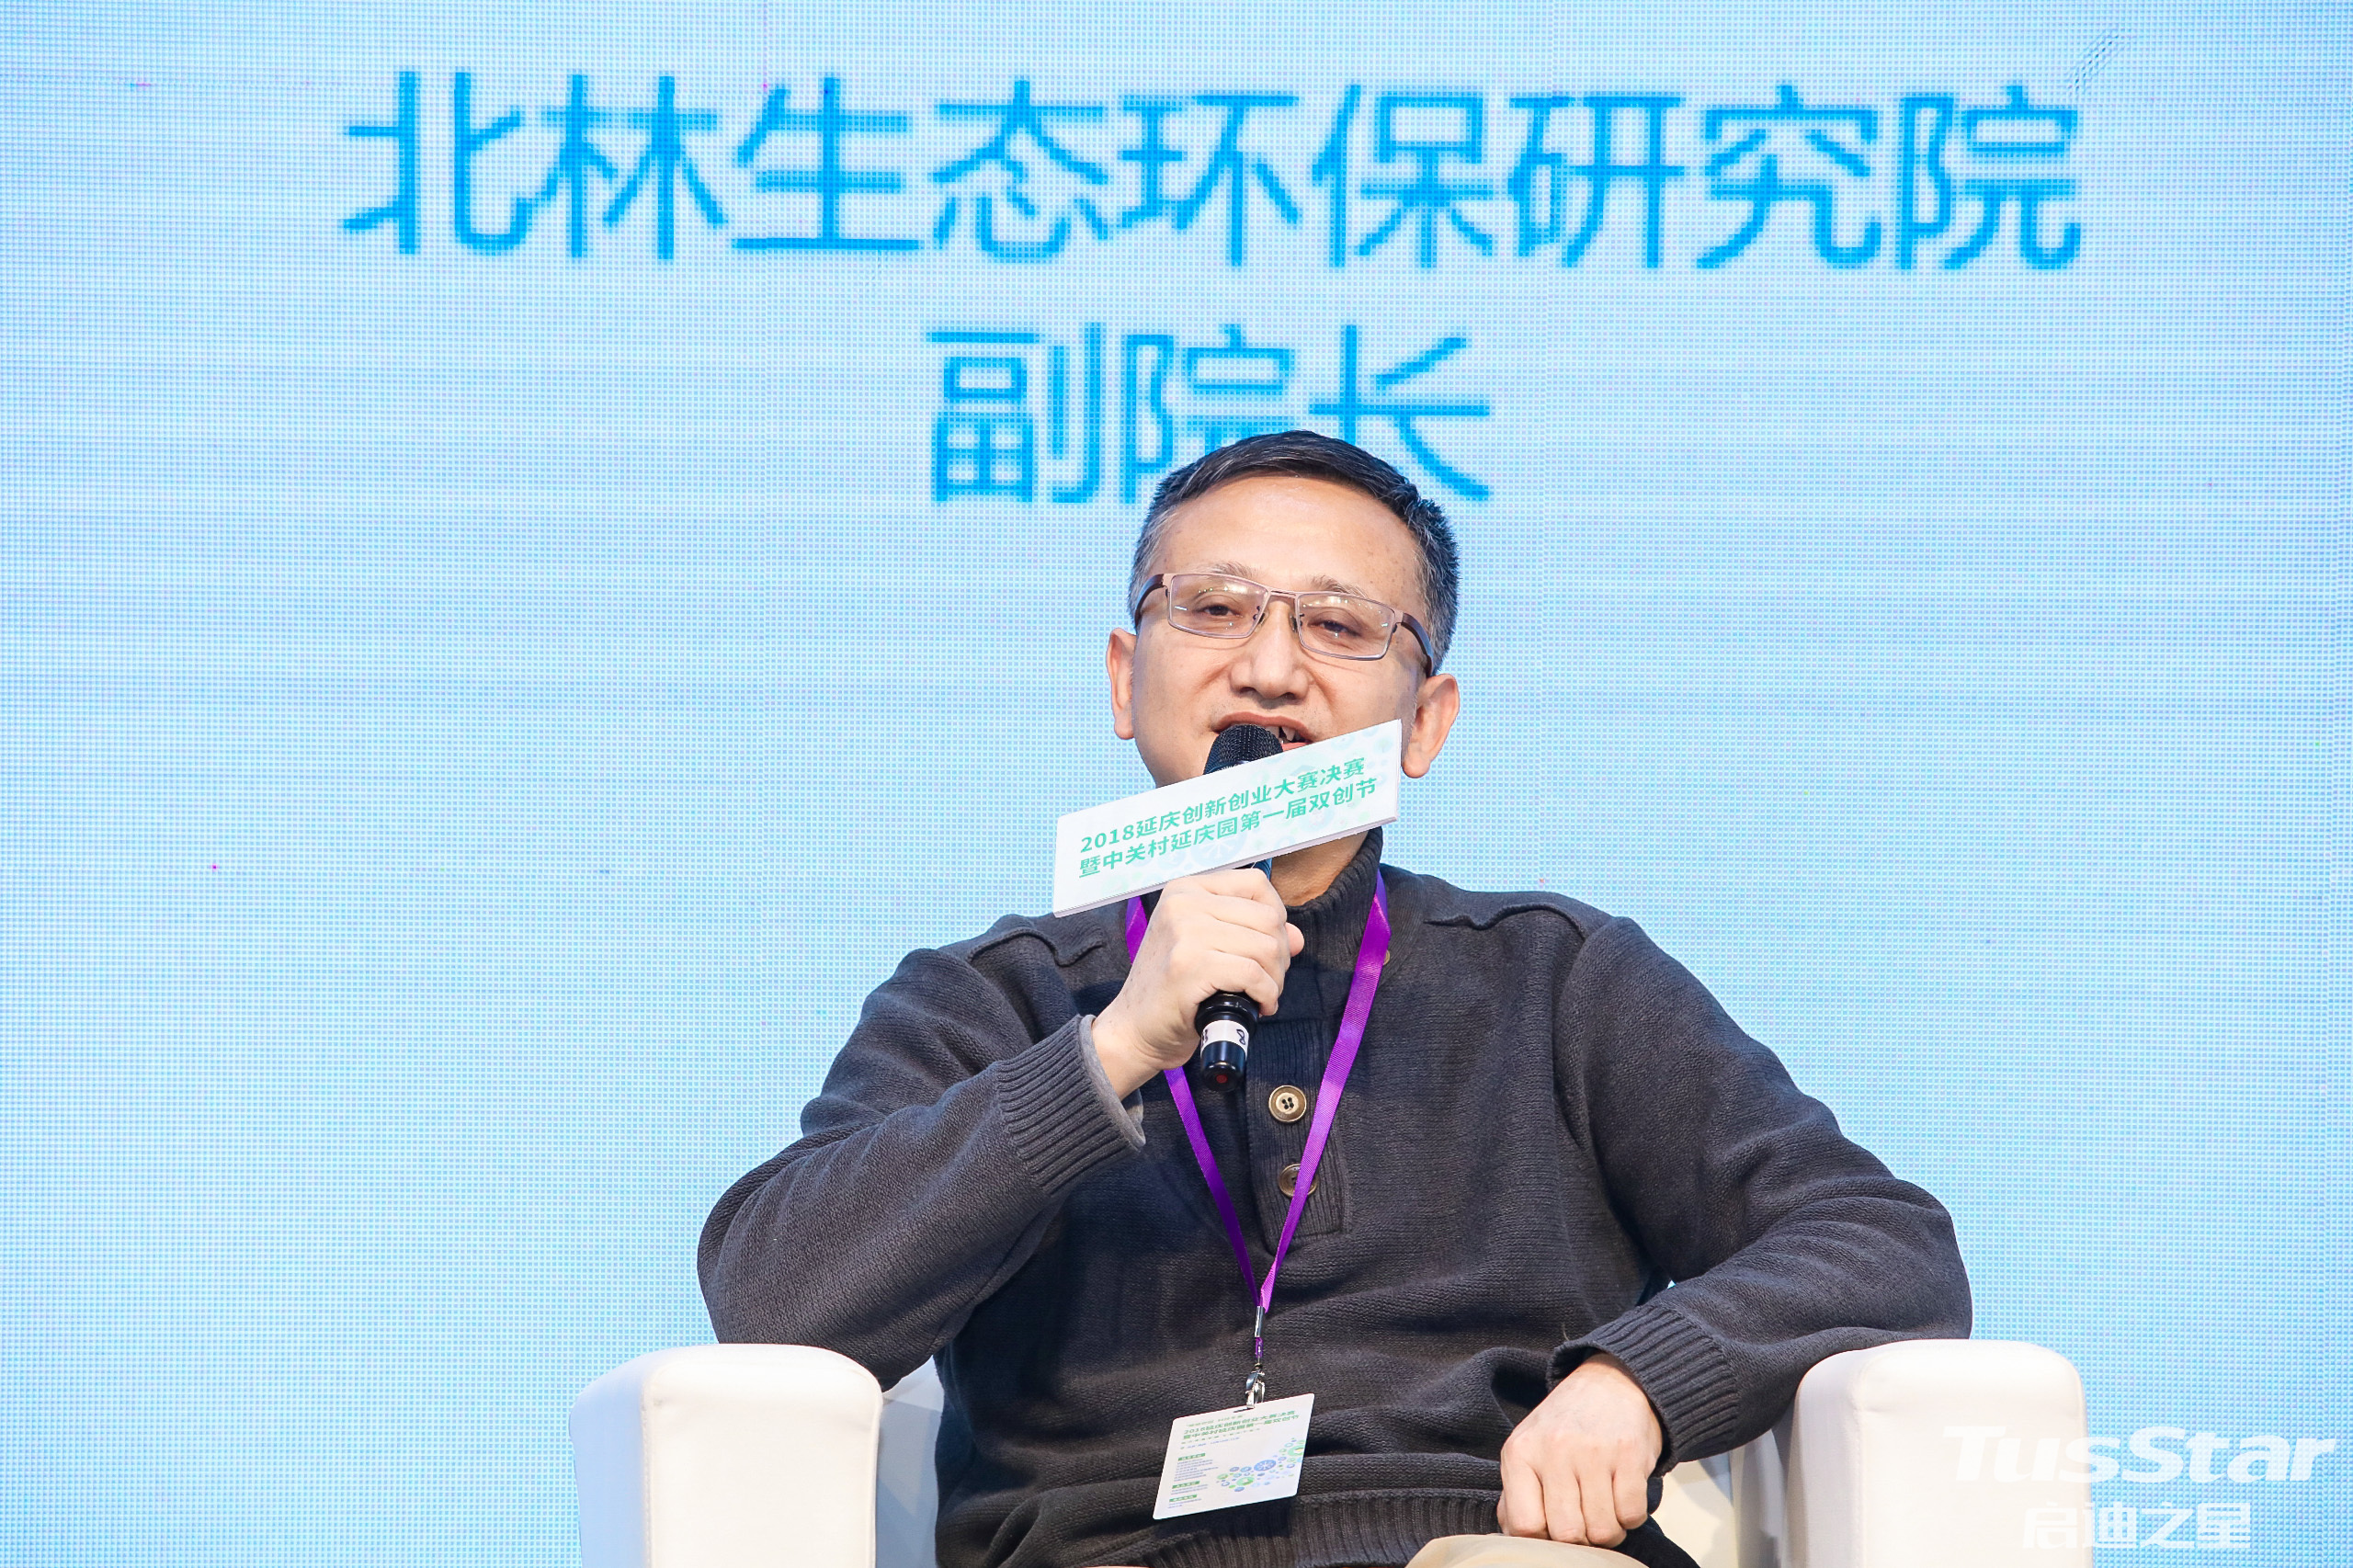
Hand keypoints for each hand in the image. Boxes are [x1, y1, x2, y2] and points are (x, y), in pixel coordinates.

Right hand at [1091, 869, 1302, 1097]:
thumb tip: (1296, 937)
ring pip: (1266, 946)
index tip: (1267, 949)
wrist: (1136, 1028)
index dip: (1276, 918)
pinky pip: (1253, 974)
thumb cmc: (1174, 988)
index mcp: (1186, 889)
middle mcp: (1183, 902)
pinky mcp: (1189, 964)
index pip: (1256, 884)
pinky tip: (1258, 1007)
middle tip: (1267, 981)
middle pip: (1268, 917)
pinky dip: (1266, 995)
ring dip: (1275, 979)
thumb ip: (1252, 934)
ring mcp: (1184, 931)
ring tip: (1261, 995)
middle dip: (1280, 956)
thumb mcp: (1209, 947)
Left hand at [1496, 1353, 1662, 1547]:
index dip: (1542, 1540)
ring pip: (1602, 1531)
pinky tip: (1622, 1496)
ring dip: (1608, 1531)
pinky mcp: (1630, 1454)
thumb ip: (1516, 1494)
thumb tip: (1513, 1536)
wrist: (1610, 1383)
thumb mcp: (1528, 1449)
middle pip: (1566, 1534)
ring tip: (1604, 1508)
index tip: (1553, 1529)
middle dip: (1579, 1540)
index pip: (1524, 1526)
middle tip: (1584, 1521)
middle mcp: (1554, 1451)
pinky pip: (1632, 1514)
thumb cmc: (1564, 1425)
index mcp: (1520, 1453)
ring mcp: (1593, 1452)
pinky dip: (1631, 1516)